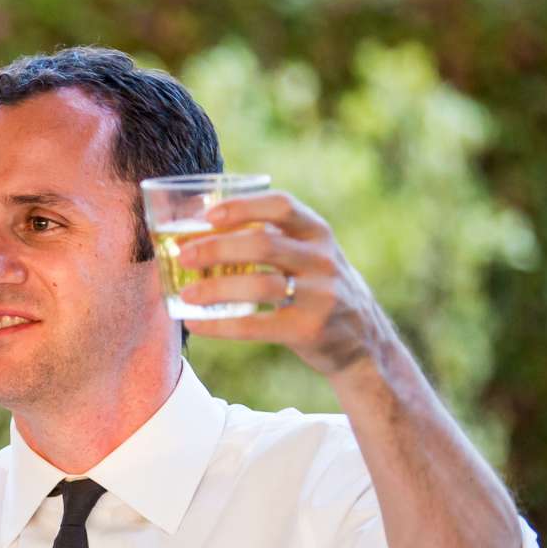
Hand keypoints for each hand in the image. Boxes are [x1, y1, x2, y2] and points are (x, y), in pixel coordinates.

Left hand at [173, 192, 390, 377]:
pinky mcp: (309, 329)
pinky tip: (195, 324)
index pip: (281, 205)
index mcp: (318, 233)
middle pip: (263, 244)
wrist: (363, 342)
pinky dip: (220, 325)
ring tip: (185, 294)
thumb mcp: (311, 256)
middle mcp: (322, 259)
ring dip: (215, 288)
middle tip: (183, 256)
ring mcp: (319, 295)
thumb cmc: (319, 290)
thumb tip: (202, 230)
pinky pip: (256, 325)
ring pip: (259, 285)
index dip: (243, 206)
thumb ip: (275, 239)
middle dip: (216, 248)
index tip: (208, 214)